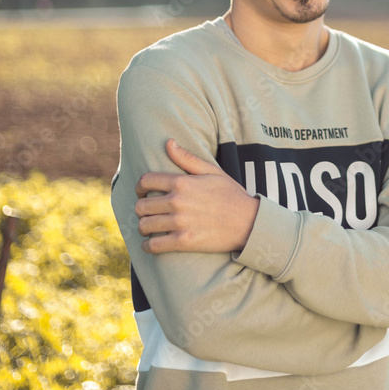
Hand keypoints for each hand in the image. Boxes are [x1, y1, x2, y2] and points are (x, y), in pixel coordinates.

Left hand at [135, 138, 259, 253]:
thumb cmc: (231, 195)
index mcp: (182, 182)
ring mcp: (180, 222)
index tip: (141, 192)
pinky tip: (152, 244)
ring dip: (144, 227)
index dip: (139, 187)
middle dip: (141, 209)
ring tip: (149, 228)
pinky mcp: (184, 241)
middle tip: (147, 212)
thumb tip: (168, 142)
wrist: (249, 222)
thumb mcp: (212, 171)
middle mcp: (177, 201)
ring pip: (144, 226)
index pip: (146, 181)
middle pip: (141, 205)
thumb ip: (187, 158)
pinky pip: (154, 245)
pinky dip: (149, 246)